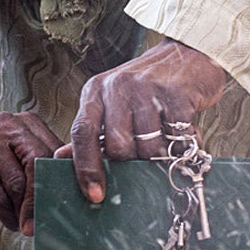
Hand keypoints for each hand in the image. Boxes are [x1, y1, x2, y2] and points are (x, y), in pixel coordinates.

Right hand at [0, 112, 63, 235]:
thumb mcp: (23, 167)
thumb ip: (46, 172)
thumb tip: (75, 196)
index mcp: (27, 123)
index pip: (54, 151)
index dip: (63, 180)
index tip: (69, 206)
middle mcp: (5, 124)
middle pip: (37, 163)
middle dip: (41, 198)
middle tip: (43, 223)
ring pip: (16, 182)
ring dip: (22, 210)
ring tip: (24, 223)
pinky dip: (6, 214)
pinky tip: (9, 220)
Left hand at [67, 41, 229, 203]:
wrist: (188, 54)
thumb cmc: (147, 86)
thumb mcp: (112, 101)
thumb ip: (91, 130)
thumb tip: (61, 158)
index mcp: (96, 92)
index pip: (82, 133)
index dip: (86, 167)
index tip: (94, 194)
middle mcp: (117, 87)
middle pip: (118, 147)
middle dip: (132, 160)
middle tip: (145, 153)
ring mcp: (147, 89)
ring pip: (147, 147)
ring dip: (159, 154)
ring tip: (167, 141)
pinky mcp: (176, 95)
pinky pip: (175, 137)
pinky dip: (181, 144)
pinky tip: (184, 134)